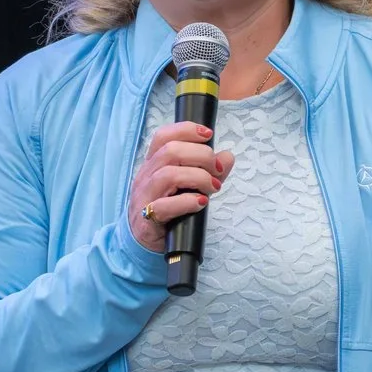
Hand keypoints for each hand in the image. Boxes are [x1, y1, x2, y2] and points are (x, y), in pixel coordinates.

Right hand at [127, 122, 234, 252]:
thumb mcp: (188, 186)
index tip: (208, 135)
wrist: (143, 242)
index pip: (163, 136)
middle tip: (217, 171)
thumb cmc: (167, 210)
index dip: (186, 130)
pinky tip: (201, 203)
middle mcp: (146, 177)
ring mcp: (144, 197)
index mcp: (153, 164)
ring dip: (198, 178)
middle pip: (169, 151)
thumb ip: (208, 171)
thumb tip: (227, 157)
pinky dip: (187, 202)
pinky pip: (164, 206)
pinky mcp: (147, 220)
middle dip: (201, 156)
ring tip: (213, 188)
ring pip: (168, 175)